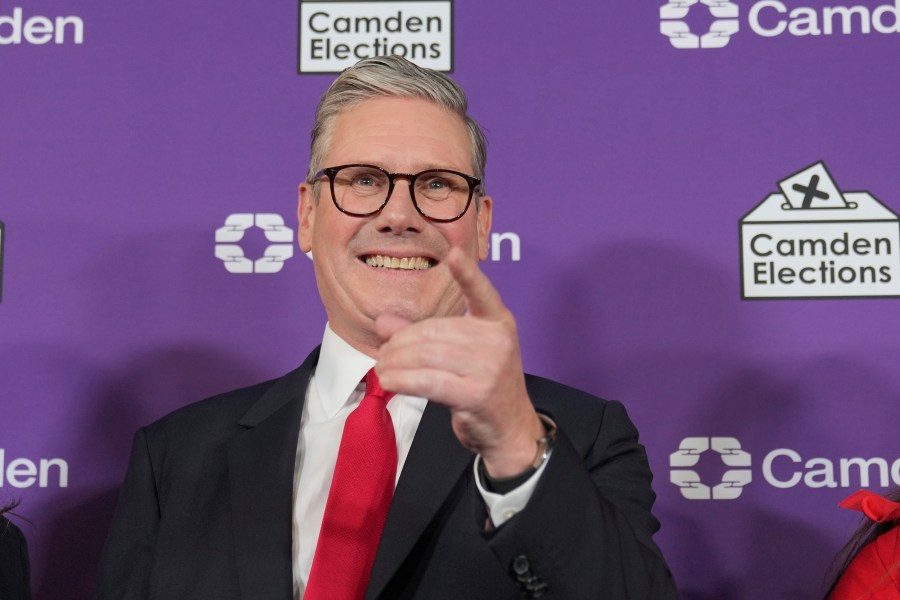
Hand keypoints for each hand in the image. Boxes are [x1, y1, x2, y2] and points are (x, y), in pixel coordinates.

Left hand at [375, 248, 544, 477]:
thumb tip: (384, 322)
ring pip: (428, 356)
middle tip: (383, 353)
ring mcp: (490, 368)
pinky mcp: (477, 394)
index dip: (467, 273)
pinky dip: (404, 380)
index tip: (453, 253)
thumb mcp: (459, 354)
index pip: (481, 292)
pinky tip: (389, 381)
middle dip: (402, 342)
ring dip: (396, 363)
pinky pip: (430, 381)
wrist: (510, 428)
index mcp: (497, 321)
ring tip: (382, 368)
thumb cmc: (481, 384)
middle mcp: (498, 340)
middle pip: (435, 331)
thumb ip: (424, 335)